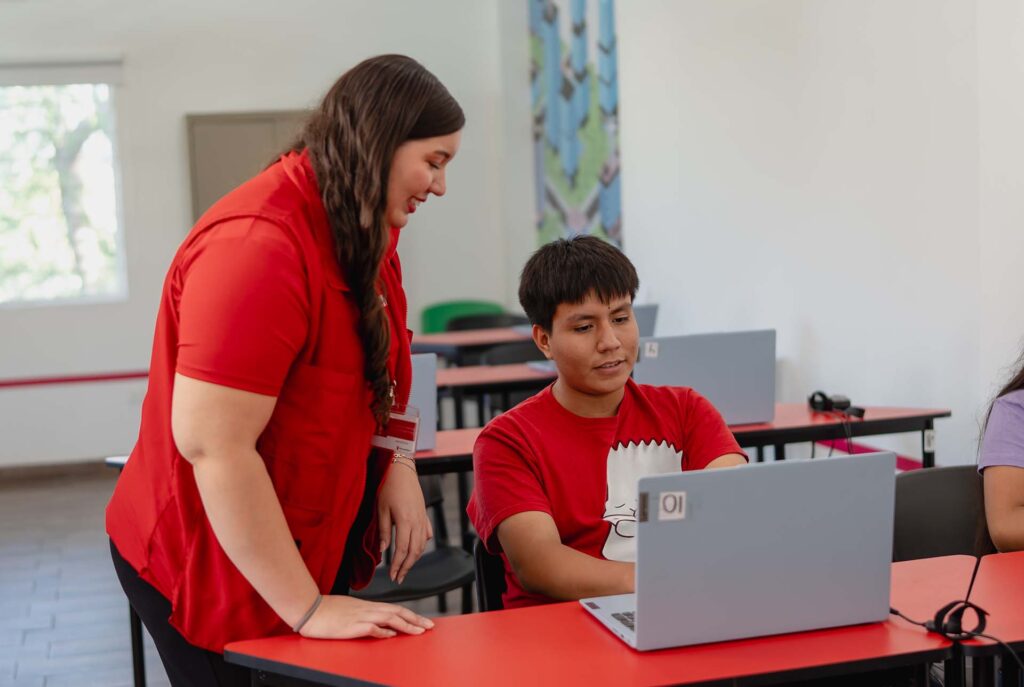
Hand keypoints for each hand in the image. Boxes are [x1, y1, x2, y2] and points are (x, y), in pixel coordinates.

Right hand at [299, 595, 433, 638]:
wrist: (310, 609)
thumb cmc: (328, 611)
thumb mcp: (351, 611)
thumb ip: (367, 617)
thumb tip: (383, 627)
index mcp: (368, 606)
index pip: (395, 609)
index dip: (411, 615)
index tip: (423, 621)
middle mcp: (368, 609)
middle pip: (397, 612)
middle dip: (416, 619)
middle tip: (430, 626)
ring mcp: (361, 616)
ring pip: (389, 618)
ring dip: (406, 625)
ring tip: (419, 631)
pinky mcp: (352, 626)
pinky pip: (371, 627)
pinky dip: (382, 631)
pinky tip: (391, 635)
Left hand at [377, 459, 432, 583]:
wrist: (401, 469)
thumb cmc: (388, 486)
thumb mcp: (381, 509)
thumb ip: (383, 531)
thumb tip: (383, 550)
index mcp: (405, 521)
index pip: (402, 550)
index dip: (397, 565)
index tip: (392, 576)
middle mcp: (417, 521)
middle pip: (415, 551)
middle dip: (407, 567)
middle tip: (399, 578)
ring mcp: (423, 517)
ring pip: (422, 544)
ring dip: (414, 558)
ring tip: (405, 567)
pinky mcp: (424, 513)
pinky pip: (426, 534)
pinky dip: (421, 544)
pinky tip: (416, 549)